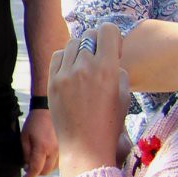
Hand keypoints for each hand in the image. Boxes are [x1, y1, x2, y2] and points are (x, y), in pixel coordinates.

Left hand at [19, 108, 58, 176]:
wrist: (48, 111)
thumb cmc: (34, 124)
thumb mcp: (24, 137)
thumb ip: (25, 154)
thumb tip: (27, 167)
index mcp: (42, 148)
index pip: (35, 169)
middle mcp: (54, 151)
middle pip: (45, 172)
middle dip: (35, 173)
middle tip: (27, 168)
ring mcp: (62, 150)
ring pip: (52, 168)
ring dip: (43, 169)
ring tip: (36, 161)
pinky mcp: (65, 149)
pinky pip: (58, 163)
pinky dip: (50, 164)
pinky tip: (44, 158)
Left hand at [49, 22, 130, 176]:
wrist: (85, 146)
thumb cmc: (110, 122)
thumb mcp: (125, 94)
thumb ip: (118, 69)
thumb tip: (109, 53)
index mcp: (107, 68)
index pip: (107, 30)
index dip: (113, 37)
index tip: (114, 50)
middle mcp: (84, 67)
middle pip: (89, 34)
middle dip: (98, 42)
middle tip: (101, 59)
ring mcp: (65, 74)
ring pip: (73, 43)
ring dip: (82, 49)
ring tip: (87, 66)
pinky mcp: (52, 82)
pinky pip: (58, 56)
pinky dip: (66, 58)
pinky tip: (73, 70)